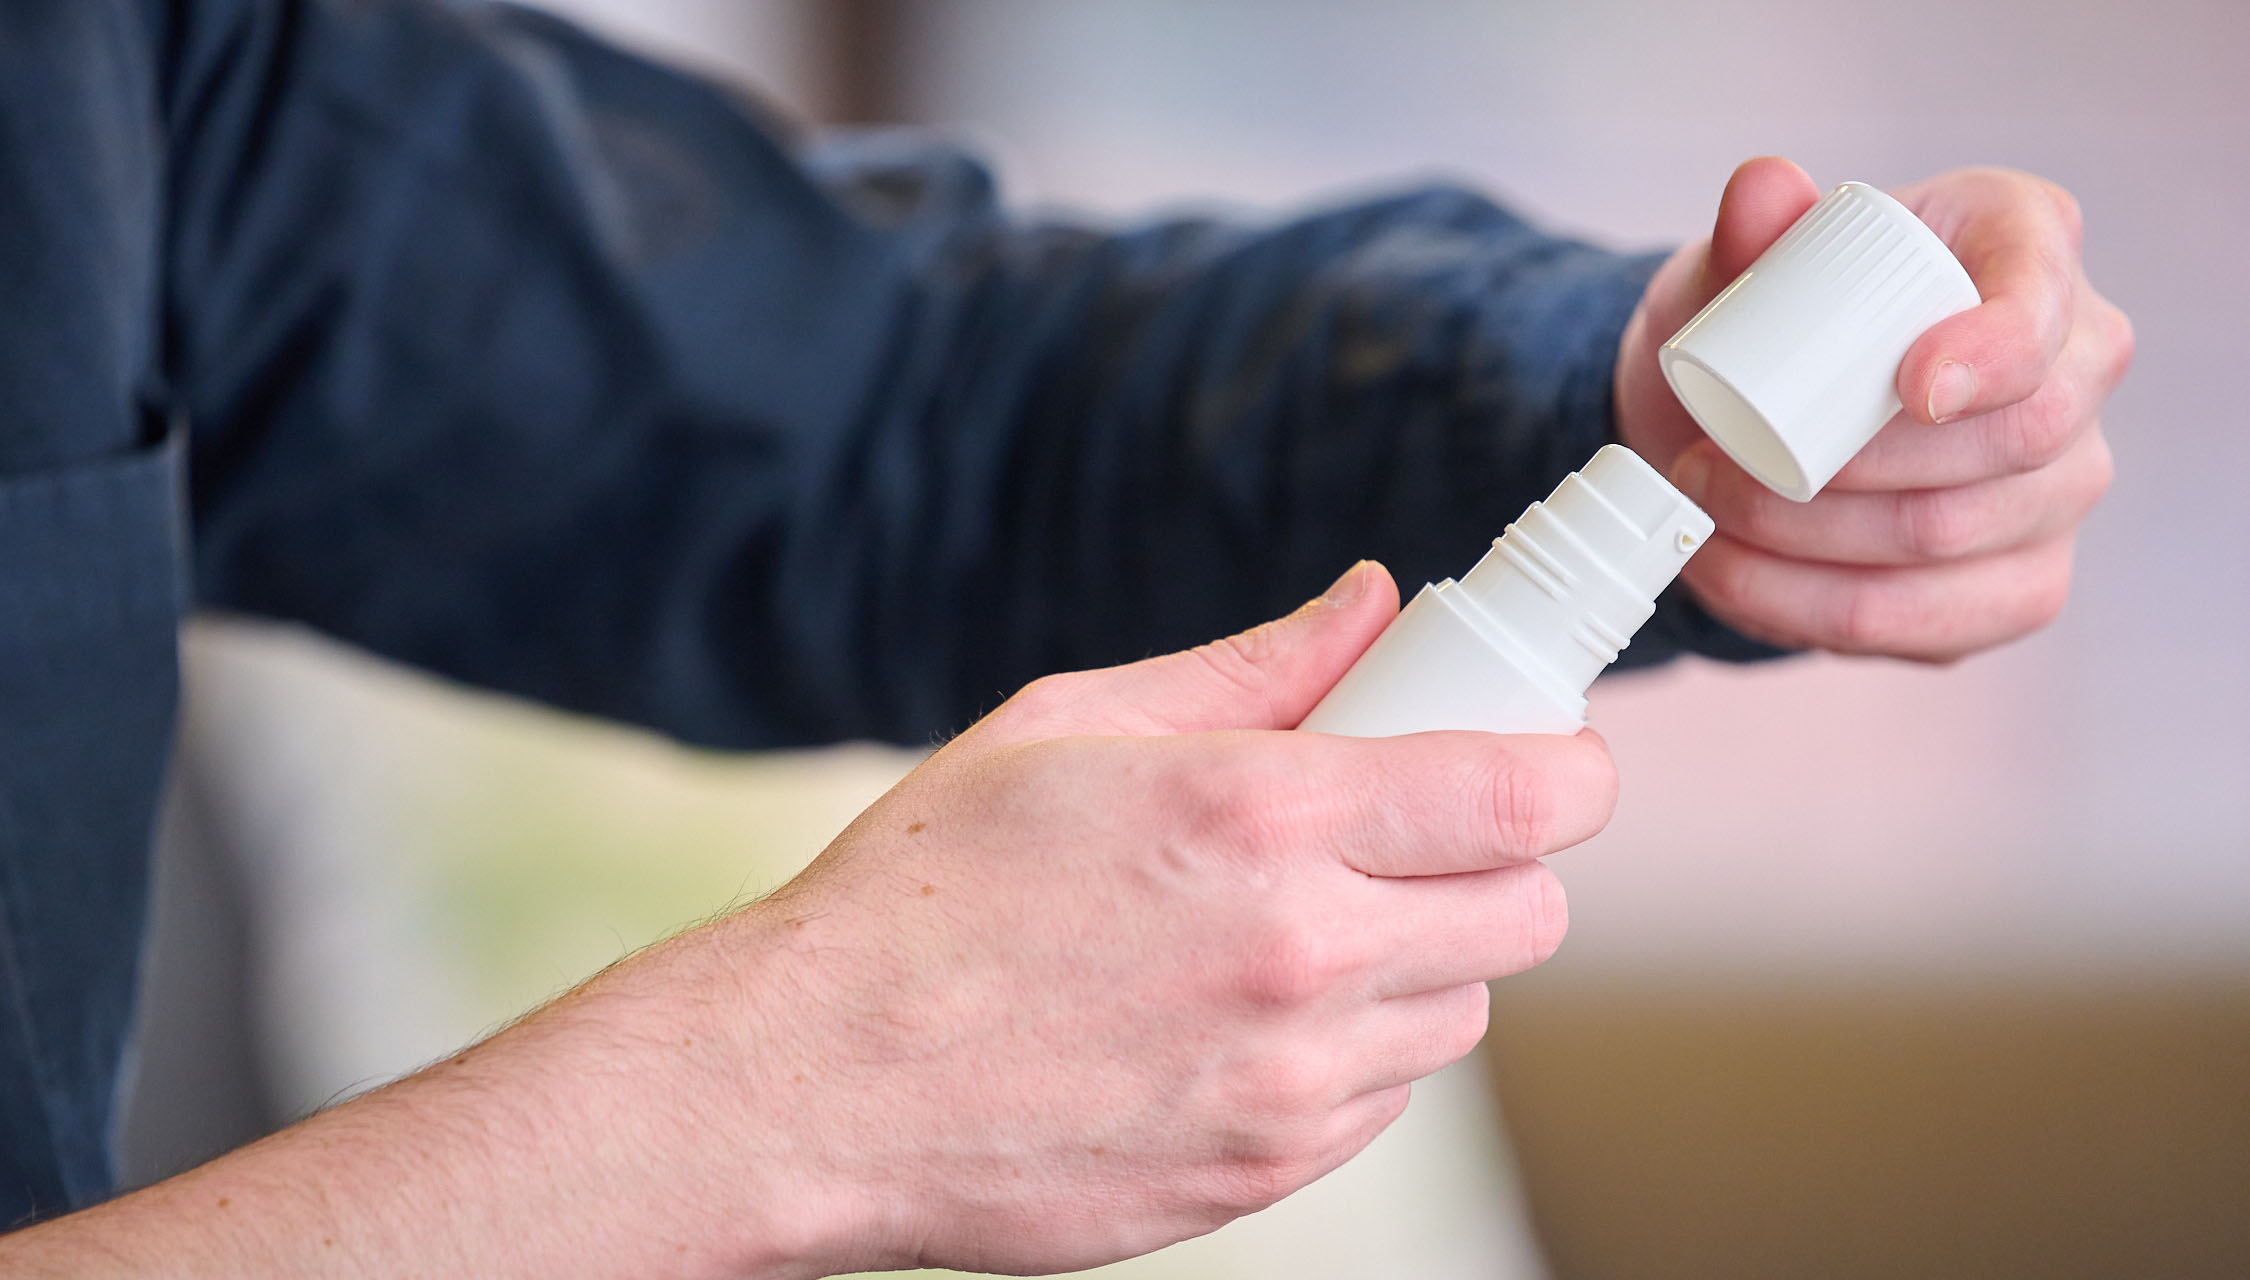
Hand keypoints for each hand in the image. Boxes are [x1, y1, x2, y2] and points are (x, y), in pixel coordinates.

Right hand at [724, 559, 1613, 1274]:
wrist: (818, 1083)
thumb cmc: (928, 893)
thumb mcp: (1070, 727)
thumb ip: (1251, 666)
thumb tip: (1372, 604)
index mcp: (1262, 815)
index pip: (1528, 794)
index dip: (1566, 767)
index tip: (1539, 755)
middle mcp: (1302, 953)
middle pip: (1529, 912)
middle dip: (1494, 861)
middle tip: (1404, 836)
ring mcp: (1291, 1079)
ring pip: (1465, 1011)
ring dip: (1420, 959)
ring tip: (1296, 929)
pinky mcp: (1266, 1169)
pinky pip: (1385, 1097)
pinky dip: (1353, 1049)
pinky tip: (1244, 1013)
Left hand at [1613, 157, 2131, 660]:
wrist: (1751, 413)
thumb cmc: (1771, 318)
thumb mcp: (1743, 266)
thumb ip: (1752, 227)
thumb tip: (1765, 191)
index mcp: (2027, 248)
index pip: (2045, 305)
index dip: (1997, 352)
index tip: (1910, 386)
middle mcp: (2078, 368)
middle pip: (2015, 441)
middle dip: (1852, 470)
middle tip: (1716, 464)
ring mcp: (2059, 485)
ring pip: (1953, 540)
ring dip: (1806, 545)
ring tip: (1702, 516)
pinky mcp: (2017, 584)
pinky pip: (1928, 621)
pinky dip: (1808, 608)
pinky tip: (1734, 578)